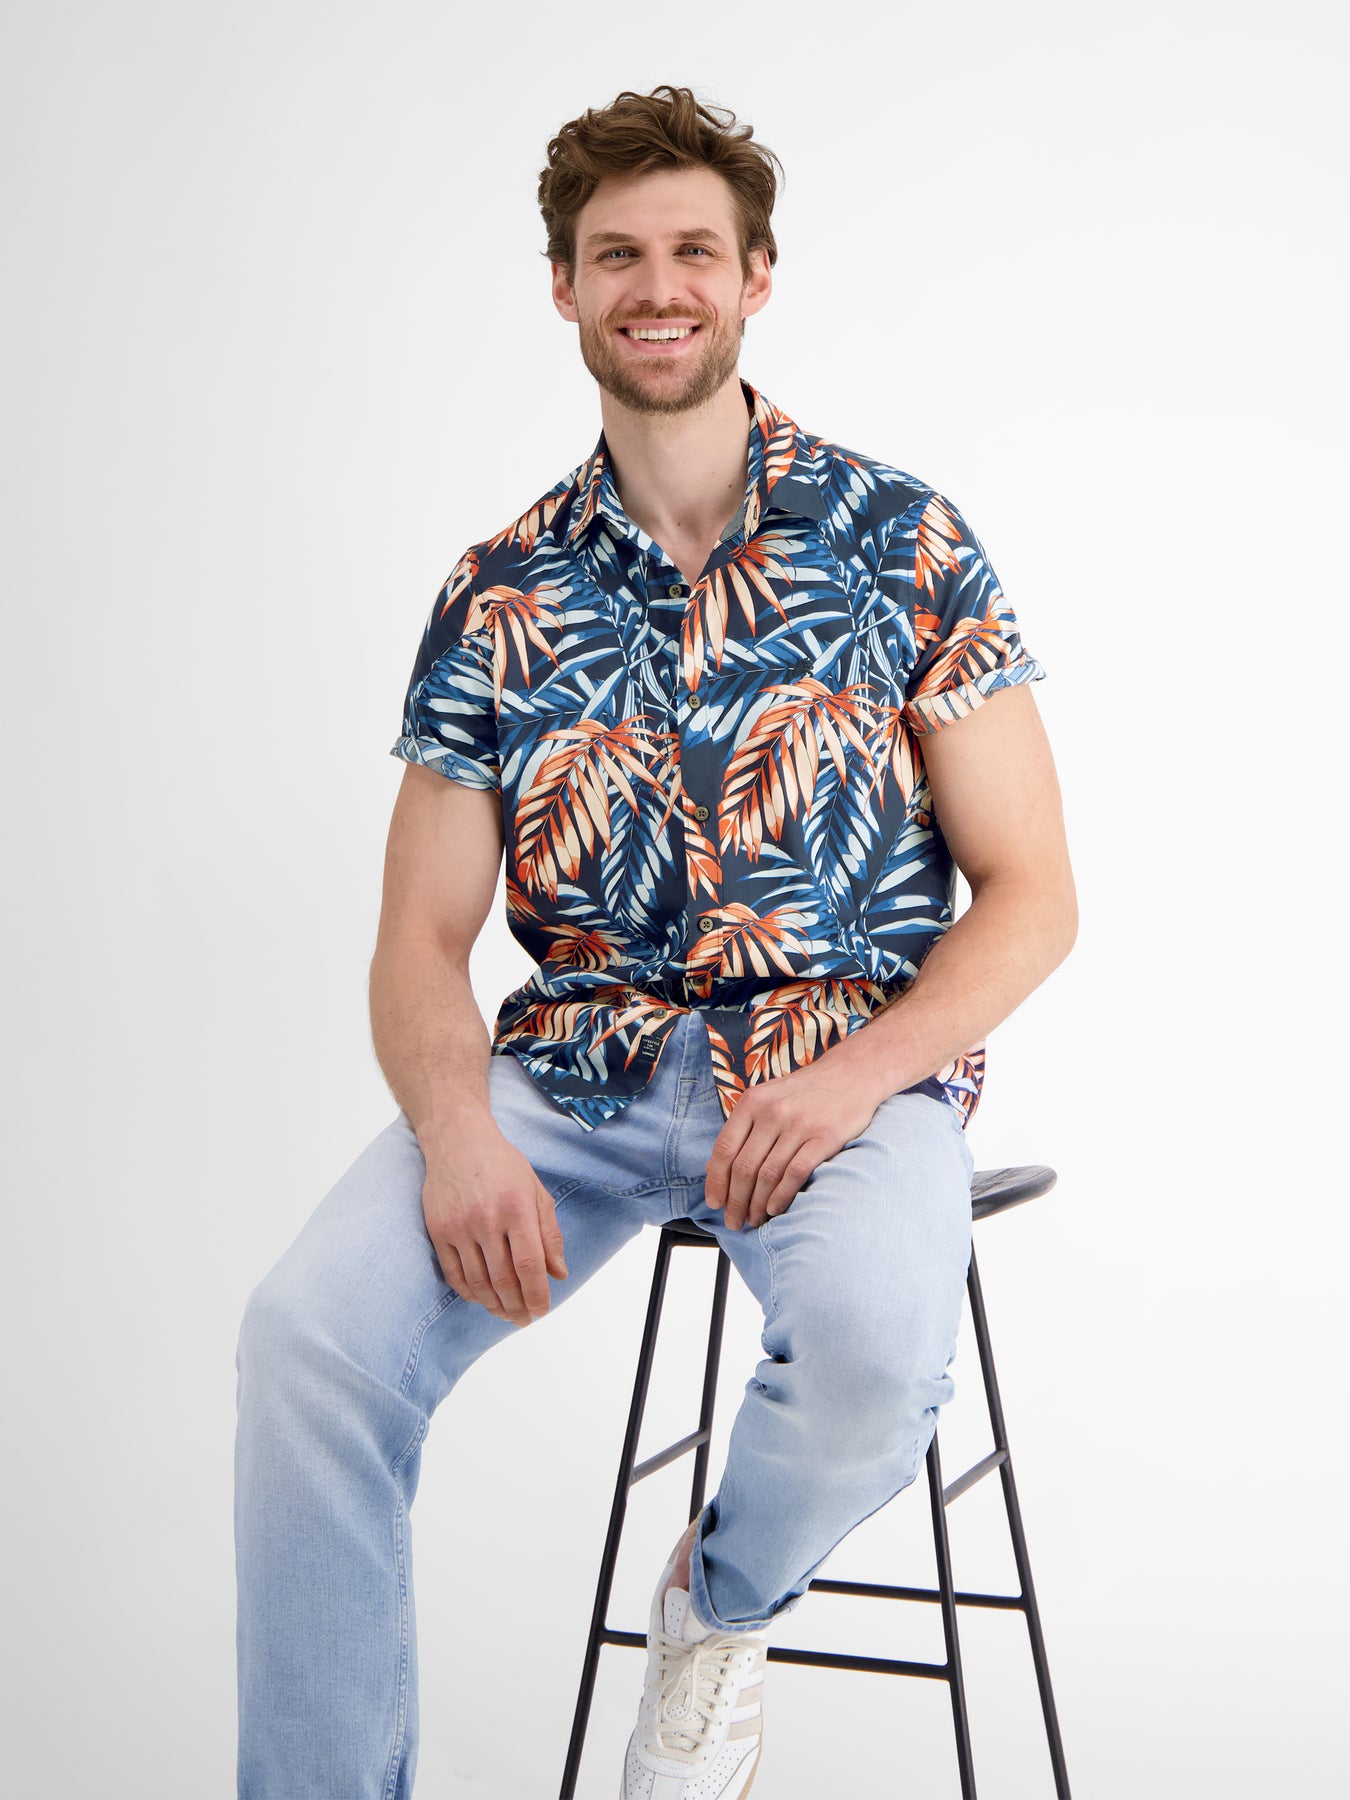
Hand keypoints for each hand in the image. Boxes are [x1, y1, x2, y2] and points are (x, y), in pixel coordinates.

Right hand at [420, 1128, 567, 1326]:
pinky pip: (454, 1274)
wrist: (457, 1140)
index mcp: (517, 1207)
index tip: (542, 1309)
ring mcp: (459, 1226)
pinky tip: (482, 1299)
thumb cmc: (502, 1164)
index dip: (537, 1294)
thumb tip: (558, 1273)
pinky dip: (469, 1293)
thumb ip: (549, 1233)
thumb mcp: (535, 1190)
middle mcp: (487, 1218)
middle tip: (525, 1319)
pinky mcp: (438, 1230)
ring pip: (478, 1282)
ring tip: (506, 1314)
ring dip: (494, 1305)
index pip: (529, 1265)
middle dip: (517, 1307)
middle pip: (504, 1279)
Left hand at [705, 1058, 882, 1229]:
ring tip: (755, 1219)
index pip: (724, 1149)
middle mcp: (772, 1112)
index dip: (716, 1181)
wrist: (852, 1073)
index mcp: (753, 1102)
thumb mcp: (767, 1098)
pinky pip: (795, 1174)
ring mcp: (799, 1124)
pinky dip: (781, 1196)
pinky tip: (775, 1209)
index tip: (714, 1202)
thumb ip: (743, 1129)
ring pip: (767, 1175)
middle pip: (744, 1167)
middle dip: (735, 1201)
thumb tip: (714, 1167)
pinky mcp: (824, 1137)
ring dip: (757, 1204)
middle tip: (735, 1222)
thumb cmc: (805, 1091)